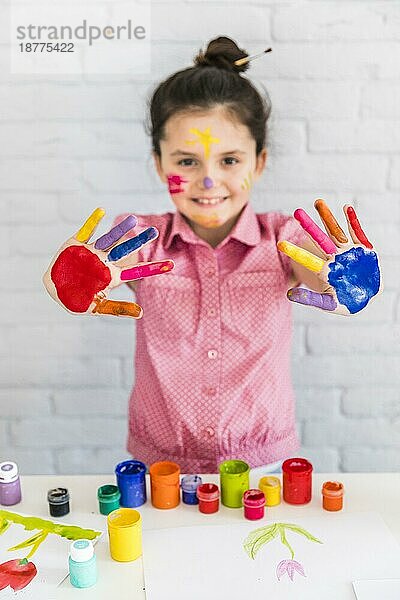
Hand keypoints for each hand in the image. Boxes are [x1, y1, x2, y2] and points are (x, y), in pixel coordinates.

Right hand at [43, 208, 173, 317]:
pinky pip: (86, 230)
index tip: (171, 265)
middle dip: (139, 242)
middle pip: (125, 250)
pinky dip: (92, 222)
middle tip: (154, 233)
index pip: (136, 271)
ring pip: (109, 239)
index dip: (153, 268)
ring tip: (132, 220)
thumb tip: (141, 313)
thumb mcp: (98, 307)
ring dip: (119, 230)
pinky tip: (101, 211)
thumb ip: (119, 309)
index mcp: (112, 276)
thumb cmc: (78, 299)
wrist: (56, 289)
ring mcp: (92, 251)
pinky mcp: (76, 244)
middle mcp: (105, 261)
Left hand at [277, 200, 381, 314]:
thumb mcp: (328, 303)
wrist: (367, 297)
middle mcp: (334, 257)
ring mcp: (348, 251)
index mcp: (324, 270)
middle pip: (320, 239)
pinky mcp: (363, 249)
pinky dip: (353, 221)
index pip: (307, 259)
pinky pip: (358, 233)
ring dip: (328, 218)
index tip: (280, 244)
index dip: (295, 252)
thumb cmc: (346, 302)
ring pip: (336, 232)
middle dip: (309, 226)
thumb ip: (310, 299)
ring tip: (318, 202)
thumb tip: (288, 294)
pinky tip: (346, 208)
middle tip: (297, 212)